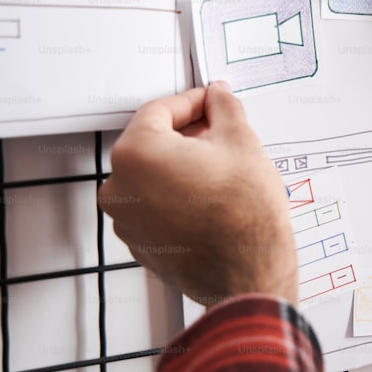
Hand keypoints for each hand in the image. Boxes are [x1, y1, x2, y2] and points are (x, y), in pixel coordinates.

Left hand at [98, 81, 296, 306]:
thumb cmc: (245, 217)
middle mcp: (121, 187)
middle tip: (219, 133)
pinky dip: (177, 196)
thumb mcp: (243, 143)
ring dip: (181, 167)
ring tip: (220, 170)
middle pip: (152, 144)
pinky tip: (210, 198)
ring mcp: (127, 220)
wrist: (251, 274)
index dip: (191, 102)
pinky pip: (155, 207)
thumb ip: (224, 109)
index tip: (210, 103)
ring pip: (152, 177)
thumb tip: (219, 97)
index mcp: (138, 154)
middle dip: (186, 135)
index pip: (159, 110)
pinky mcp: (141, 244)